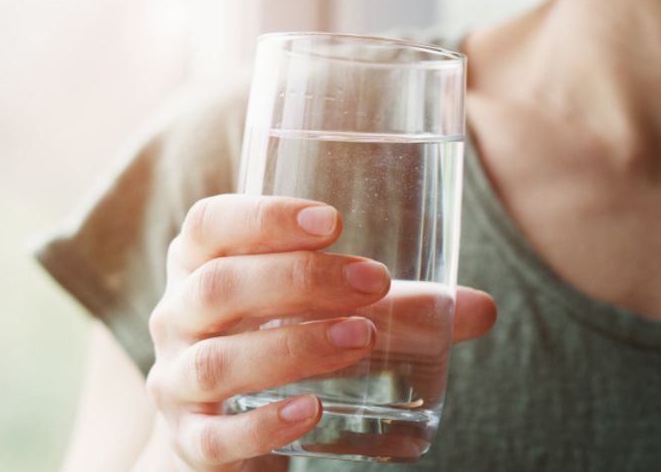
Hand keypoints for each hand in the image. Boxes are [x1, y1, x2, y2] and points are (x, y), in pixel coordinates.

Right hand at [144, 194, 496, 470]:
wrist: (224, 434)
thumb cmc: (280, 344)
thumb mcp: (329, 315)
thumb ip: (401, 309)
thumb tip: (483, 309)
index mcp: (201, 265)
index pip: (210, 224)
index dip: (263, 216)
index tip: (333, 220)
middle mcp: (177, 318)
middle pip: (217, 287)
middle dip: (298, 280)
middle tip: (372, 281)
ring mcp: (176, 383)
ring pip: (216, 362)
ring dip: (291, 347)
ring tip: (359, 339)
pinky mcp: (191, 444)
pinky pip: (214, 437)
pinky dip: (263, 425)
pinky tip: (311, 411)